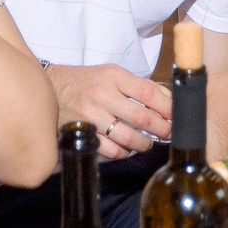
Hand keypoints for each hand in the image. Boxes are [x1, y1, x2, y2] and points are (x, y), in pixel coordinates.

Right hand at [49, 64, 172, 159]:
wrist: (50, 87)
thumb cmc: (86, 82)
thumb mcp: (112, 74)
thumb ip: (140, 86)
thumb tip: (168, 101)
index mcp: (113, 77)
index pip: (149, 93)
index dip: (168, 108)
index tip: (177, 116)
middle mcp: (102, 95)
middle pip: (142, 118)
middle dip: (162, 129)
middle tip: (169, 133)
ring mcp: (91, 115)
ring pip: (128, 137)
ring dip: (143, 144)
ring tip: (147, 143)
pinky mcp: (82, 133)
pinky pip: (110, 150)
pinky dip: (123, 153)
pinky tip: (126, 149)